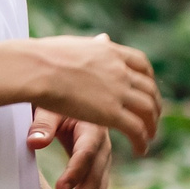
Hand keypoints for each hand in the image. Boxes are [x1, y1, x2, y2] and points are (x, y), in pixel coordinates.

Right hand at [25, 34, 159, 152]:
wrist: (35, 68)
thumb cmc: (41, 57)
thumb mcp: (74, 45)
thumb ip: (91, 47)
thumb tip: (101, 39)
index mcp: (109, 51)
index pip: (141, 64)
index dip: (148, 79)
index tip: (147, 89)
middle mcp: (119, 69)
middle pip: (148, 88)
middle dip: (154, 104)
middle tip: (152, 117)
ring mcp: (117, 90)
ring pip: (147, 110)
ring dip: (152, 125)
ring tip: (149, 136)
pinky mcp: (111, 112)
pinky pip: (135, 129)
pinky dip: (141, 140)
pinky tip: (140, 149)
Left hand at [29, 110, 112, 188]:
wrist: (72, 99)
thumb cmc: (55, 103)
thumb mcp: (48, 106)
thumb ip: (42, 124)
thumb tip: (34, 143)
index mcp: (92, 128)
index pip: (86, 153)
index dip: (75, 171)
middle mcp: (103, 147)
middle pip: (95, 178)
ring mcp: (104, 162)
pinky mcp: (99, 172)